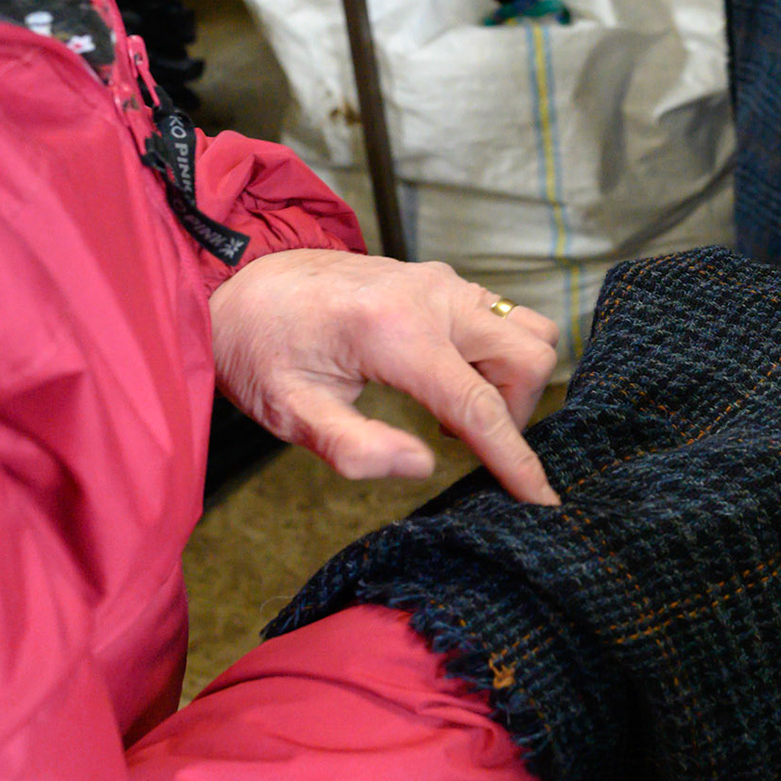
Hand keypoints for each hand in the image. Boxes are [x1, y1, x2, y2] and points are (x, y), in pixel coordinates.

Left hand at [209, 250, 561, 504]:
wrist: (240, 280)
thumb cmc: (260, 347)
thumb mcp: (287, 410)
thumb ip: (351, 446)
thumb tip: (420, 467)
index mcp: (395, 331)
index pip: (479, 406)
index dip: (516, 460)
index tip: (541, 500)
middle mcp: (432, 297)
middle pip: (528, 356)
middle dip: (517, 412)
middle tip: (469, 444)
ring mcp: (442, 282)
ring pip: (525, 329)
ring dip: (511, 379)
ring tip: (456, 412)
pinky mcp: (442, 281)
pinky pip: (502, 315)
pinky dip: (497, 355)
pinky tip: (447, 381)